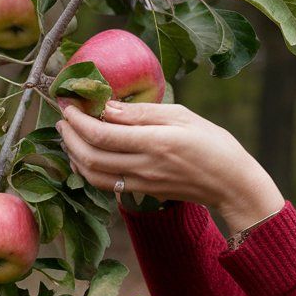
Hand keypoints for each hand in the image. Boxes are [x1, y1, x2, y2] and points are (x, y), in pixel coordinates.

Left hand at [56, 101, 284, 230]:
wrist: (231, 183)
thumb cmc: (213, 143)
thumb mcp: (182, 116)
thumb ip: (142, 112)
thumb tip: (107, 106)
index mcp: (154, 143)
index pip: (100, 133)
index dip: (77, 119)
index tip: (68, 103)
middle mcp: (144, 166)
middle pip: (89, 155)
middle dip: (69, 136)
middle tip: (63, 117)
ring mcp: (142, 183)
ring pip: (92, 174)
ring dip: (74, 154)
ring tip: (69, 135)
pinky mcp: (143, 192)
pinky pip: (105, 184)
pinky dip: (88, 170)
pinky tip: (86, 156)